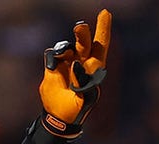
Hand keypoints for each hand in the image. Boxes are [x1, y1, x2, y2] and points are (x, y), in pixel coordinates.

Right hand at [38, 9, 111, 137]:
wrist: (58, 116)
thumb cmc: (76, 110)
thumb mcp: (84, 100)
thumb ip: (83, 84)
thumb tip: (77, 65)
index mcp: (94, 69)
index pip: (100, 45)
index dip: (103, 29)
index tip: (106, 12)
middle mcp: (81, 62)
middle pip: (84, 41)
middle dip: (82, 33)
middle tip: (80, 26)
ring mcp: (67, 62)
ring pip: (67, 46)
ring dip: (65, 47)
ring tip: (64, 55)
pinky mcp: (53, 66)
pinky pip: (53, 54)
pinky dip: (54, 57)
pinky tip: (54, 68)